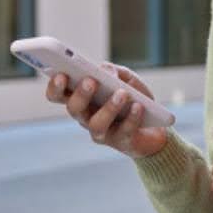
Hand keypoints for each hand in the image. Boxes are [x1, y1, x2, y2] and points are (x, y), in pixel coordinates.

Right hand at [46, 63, 169, 159]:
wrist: (157, 123)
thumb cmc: (133, 96)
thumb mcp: (124, 77)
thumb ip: (112, 70)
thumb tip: (105, 71)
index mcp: (80, 98)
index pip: (58, 94)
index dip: (55, 86)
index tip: (61, 74)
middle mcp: (85, 117)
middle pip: (74, 108)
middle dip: (81, 94)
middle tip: (91, 81)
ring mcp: (101, 132)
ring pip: (96, 124)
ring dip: (109, 108)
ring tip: (122, 94)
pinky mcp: (121, 142)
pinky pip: (123, 131)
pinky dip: (132, 117)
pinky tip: (138, 106)